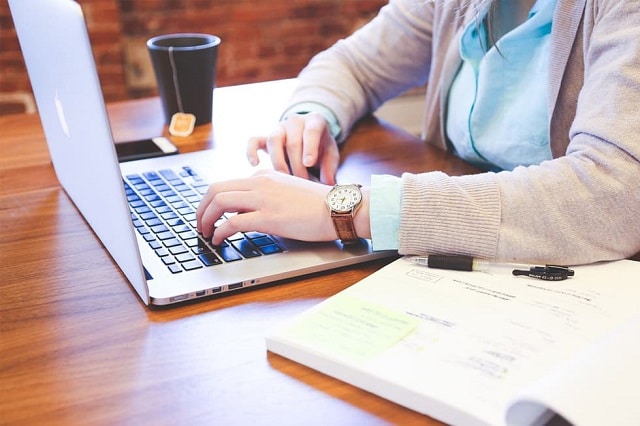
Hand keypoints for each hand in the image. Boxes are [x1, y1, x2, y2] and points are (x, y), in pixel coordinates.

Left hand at [196, 169, 336, 244]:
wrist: (338, 208)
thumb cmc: (319, 205)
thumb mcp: (288, 192)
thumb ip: (267, 197)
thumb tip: (247, 213)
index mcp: (264, 176)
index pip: (228, 184)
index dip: (212, 201)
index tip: (209, 214)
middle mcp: (260, 183)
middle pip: (216, 189)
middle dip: (201, 208)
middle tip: (200, 224)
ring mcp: (263, 199)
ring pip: (219, 202)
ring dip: (206, 219)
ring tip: (205, 233)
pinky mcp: (268, 217)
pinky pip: (232, 222)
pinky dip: (219, 232)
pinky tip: (219, 240)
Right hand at [246, 113, 339, 184]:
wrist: (309, 137)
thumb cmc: (321, 148)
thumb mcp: (331, 155)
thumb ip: (330, 168)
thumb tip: (328, 184)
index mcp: (315, 121)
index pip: (311, 131)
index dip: (310, 147)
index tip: (309, 163)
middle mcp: (295, 121)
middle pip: (292, 141)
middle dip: (297, 165)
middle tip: (302, 182)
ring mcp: (279, 128)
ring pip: (273, 140)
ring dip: (279, 162)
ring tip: (285, 179)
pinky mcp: (265, 137)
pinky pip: (254, 141)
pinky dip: (251, 151)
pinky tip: (255, 164)